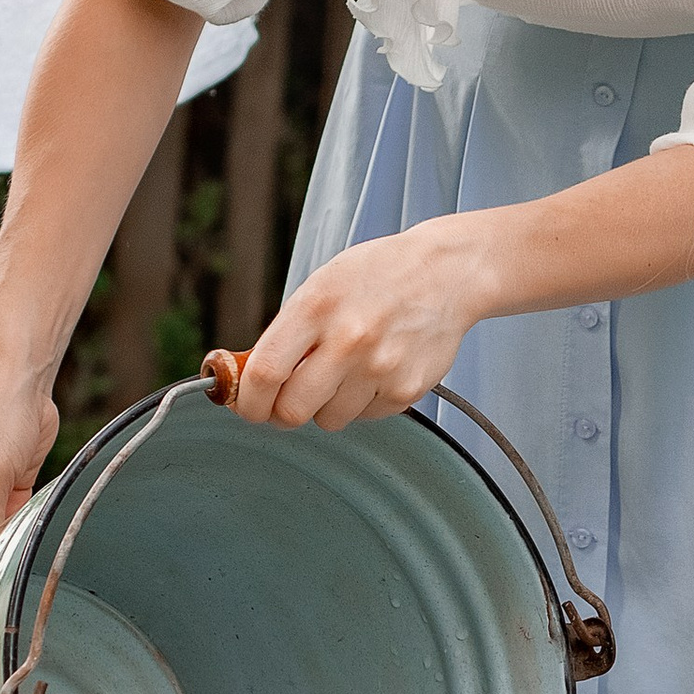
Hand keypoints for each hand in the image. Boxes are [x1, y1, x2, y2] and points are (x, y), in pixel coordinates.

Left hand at [235, 220, 485, 431]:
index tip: (247, 405)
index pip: (265, 373)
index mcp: (316, 307)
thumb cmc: (376, 277)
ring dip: (326, 406)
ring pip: (329, 420)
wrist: (445, 273)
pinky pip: (365, 417)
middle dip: (281, 413)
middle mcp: (349, 340)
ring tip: (343, 373)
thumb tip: (250, 382)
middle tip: (287, 401)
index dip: (248, 400)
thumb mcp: (321, 287)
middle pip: (292, 410)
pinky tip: (374, 370)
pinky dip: (361, 403)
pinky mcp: (407, 389)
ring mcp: (380, 368)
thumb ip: (287, 334)